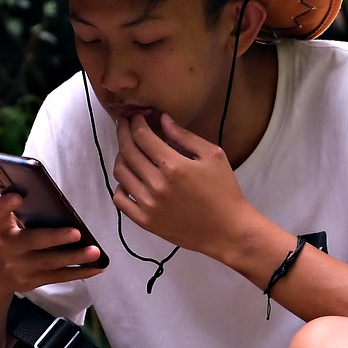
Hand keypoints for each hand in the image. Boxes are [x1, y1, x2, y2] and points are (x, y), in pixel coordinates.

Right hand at [0, 192, 104, 294]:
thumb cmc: (3, 235)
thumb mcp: (1, 220)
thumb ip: (16, 207)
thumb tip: (44, 193)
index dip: (7, 203)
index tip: (18, 195)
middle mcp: (5, 248)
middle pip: (32, 241)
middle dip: (55, 238)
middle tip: (77, 232)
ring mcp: (18, 267)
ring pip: (50, 262)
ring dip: (75, 257)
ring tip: (95, 251)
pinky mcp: (30, 281)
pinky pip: (58, 277)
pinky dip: (79, 272)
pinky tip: (97, 267)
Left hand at [113, 113, 249, 255]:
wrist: (228, 230)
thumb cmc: (224, 191)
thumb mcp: (212, 156)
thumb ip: (184, 136)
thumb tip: (162, 119)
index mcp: (173, 166)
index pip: (142, 136)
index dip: (135, 122)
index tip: (136, 116)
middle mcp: (156, 184)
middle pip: (127, 151)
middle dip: (123, 133)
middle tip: (124, 125)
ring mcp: (148, 205)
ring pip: (120, 173)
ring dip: (120, 156)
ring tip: (127, 150)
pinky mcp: (145, 222)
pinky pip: (120, 200)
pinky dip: (119, 186)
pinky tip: (128, 179)